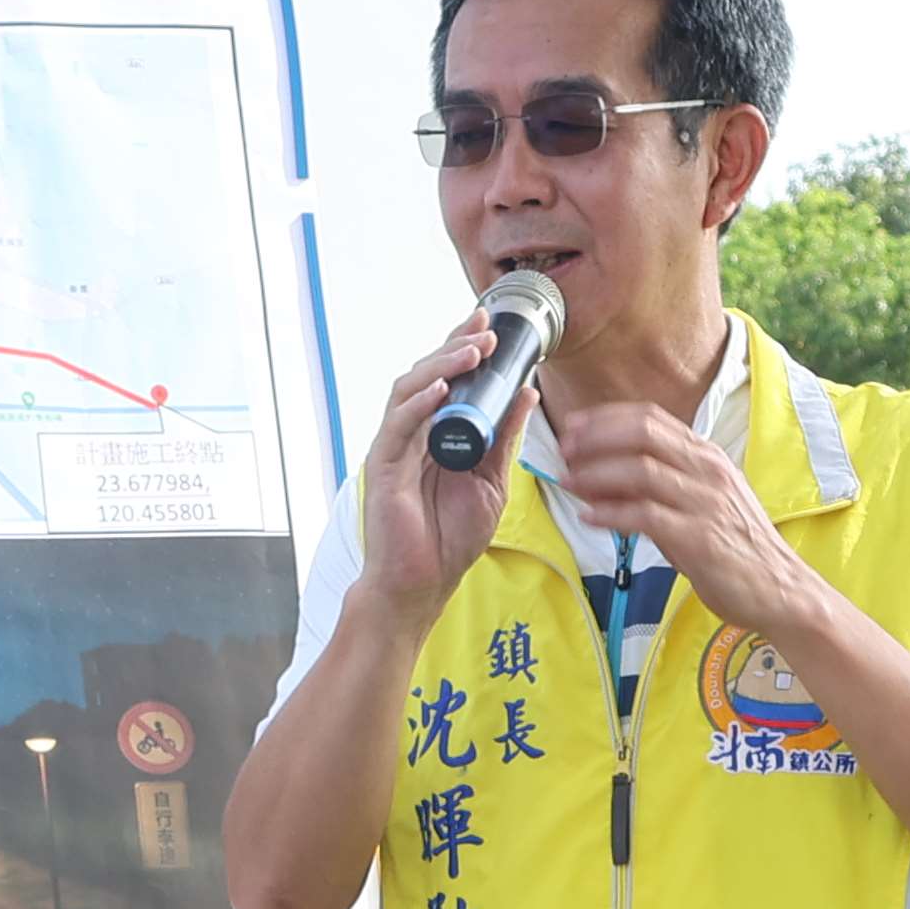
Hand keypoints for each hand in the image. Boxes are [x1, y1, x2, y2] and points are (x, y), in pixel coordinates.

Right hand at [351, 316, 519, 610]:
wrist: (423, 584)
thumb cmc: (450, 538)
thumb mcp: (492, 480)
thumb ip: (505, 437)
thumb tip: (527, 392)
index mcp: (438, 435)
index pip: (449, 380)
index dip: (464, 348)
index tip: (490, 323)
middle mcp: (413, 434)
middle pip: (427, 376)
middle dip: (456, 347)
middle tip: (486, 329)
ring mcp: (395, 448)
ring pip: (410, 391)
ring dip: (442, 366)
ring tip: (472, 351)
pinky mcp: (383, 467)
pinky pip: (398, 425)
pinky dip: (419, 404)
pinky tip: (442, 389)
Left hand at [542, 396, 802, 643]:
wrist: (780, 590)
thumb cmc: (736, 548)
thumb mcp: (700, 503)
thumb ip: (659, 486)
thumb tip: (602, 478)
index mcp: (707, 457)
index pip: (651, 417)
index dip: (606, 418)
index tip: (573, 426)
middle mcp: (708, 470)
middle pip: (642, 434)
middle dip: (595, 438)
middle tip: (564, 451)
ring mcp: (705, 502)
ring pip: (640, 470)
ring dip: (596, 474)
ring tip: (568, 482)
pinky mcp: (699, 537)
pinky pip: (645, 515)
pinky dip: (610, 513)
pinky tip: (589, 517)